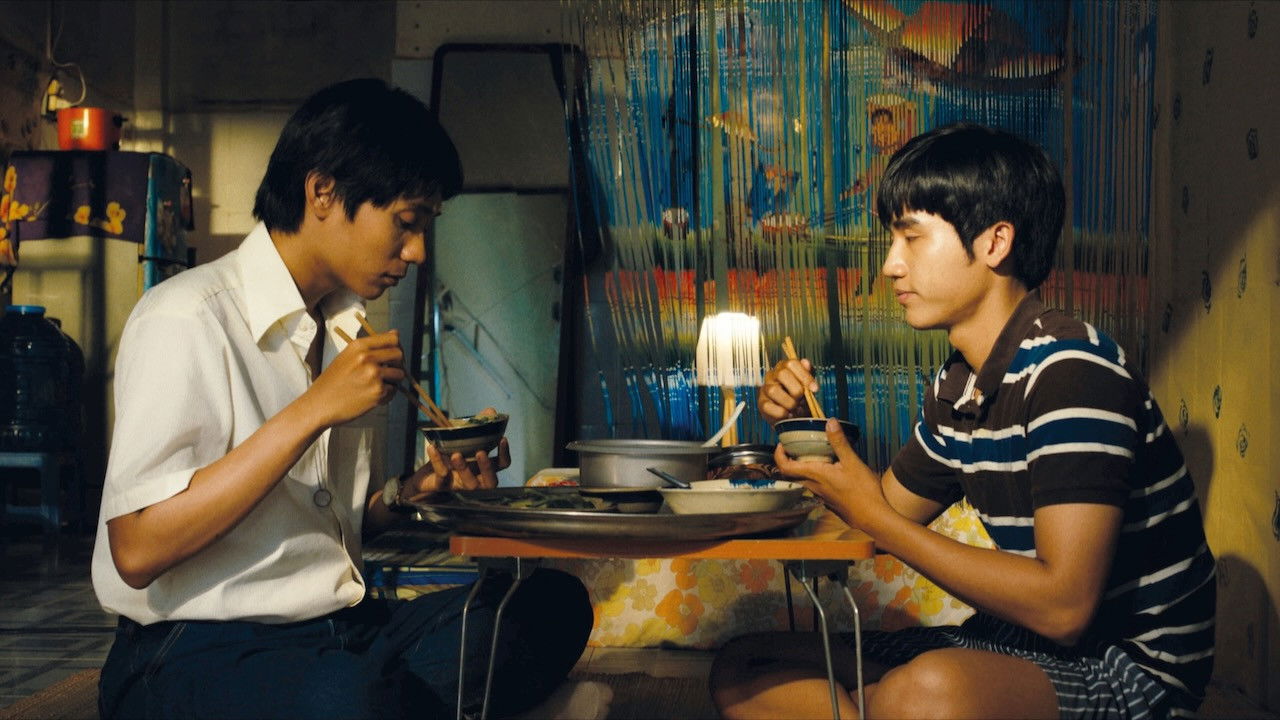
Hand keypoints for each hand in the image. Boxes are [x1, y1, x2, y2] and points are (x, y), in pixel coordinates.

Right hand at [307, 330, 403, 425]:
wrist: (319, 405)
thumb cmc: (332, 382)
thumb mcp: (346, 357)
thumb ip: (370, 347)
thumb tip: (396, 334)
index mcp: (359, 346)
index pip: (392, 338)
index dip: (397, 346)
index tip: (394, 354)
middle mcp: (367, 358)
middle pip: (399, 354)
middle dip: (397, 363)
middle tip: (388, 372)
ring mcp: (374, 375)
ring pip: (399, 374)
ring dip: (392, 381)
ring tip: (375, 386)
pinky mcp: (378, 392)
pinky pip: (393, 391)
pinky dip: (386, 395)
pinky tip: (370, 397)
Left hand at [403, 405, 511, 496]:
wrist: (426, 473)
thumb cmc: (450, 454)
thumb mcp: (463, 439)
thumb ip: (477, 426)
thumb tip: (491, 411)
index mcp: (483, 467)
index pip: (502, 464)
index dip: (504, 454)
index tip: (502, 439)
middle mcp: (476, 479)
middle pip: (490, 482)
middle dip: (487, 468)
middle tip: (480, 452)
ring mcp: (460, 485)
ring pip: (469, 484)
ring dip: (464, 468)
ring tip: (456, 455)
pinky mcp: (442, 486)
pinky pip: (442, 477)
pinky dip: (437, 461)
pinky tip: (432, 448)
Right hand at [758, 358, 817, 423]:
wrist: (793, 417)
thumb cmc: (800, 397)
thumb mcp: (807, 384)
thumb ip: (808, 373)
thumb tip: (806, 362)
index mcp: (784, 367)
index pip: (792, 363)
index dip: (804, 376)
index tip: (814, 389)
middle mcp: (772, 375)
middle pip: (781, 374)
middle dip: (796, 389)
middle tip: (802, 399)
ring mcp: (765, 389)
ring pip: (773, 390)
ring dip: (789, 403)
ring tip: (795, 408)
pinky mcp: (762, 403)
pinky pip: (768, 406)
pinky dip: (781, 413)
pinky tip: (788, 414)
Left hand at [774, 418, 889, 530]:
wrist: (873, 517)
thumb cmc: (863, 491)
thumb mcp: (852, 462)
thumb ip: (839, 442)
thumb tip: (829, 422)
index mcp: (815, 475)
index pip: (785, 467)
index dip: (779, 455)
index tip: (781, 444)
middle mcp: (814, 487)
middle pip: (792, 473)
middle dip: (790, 459)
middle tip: (795, 446)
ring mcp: (821, 495)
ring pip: (804, 480)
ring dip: (803, 467)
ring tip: (812, 453)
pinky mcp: (829, 500)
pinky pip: (815, 486)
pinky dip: (815, 475)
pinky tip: (829, 468)